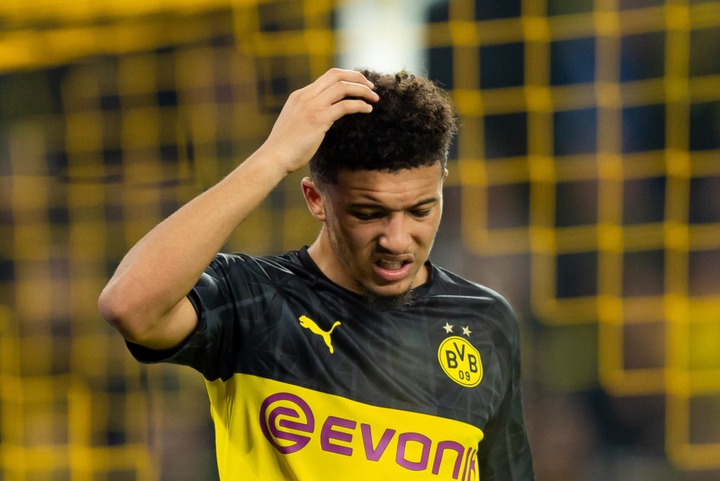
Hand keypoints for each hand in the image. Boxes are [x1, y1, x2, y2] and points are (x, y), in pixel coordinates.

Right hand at [259, 68, 378, 173]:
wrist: (274, 157)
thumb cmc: (285, 147)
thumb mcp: (295, 123)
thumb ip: (307, 115)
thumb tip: (324, 117)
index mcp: (300, 95)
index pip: (328, 76)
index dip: (347, 77)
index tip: (359, 84)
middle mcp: (306, 96)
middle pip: (337, 75)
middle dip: (357, 77)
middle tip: (371, 87)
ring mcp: (312, 106)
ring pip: (343, 87)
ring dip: (362, 90)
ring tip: (374, 98)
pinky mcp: (319, 119)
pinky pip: (345, 106)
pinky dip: (360, 105)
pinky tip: (368, 109)